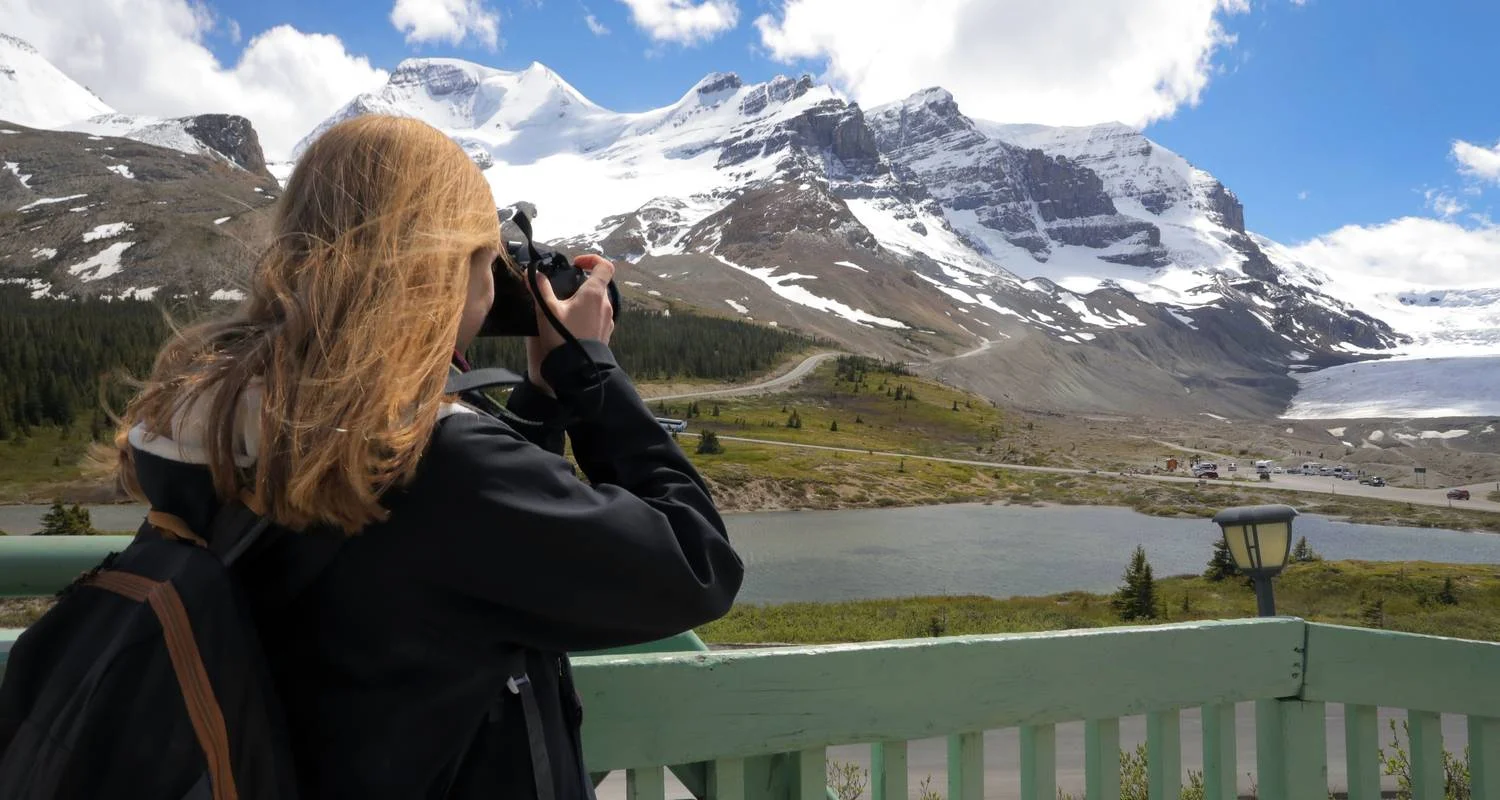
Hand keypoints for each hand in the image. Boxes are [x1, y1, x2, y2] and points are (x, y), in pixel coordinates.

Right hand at [524, 254, 616, 395]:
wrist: (578, 370)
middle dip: (582, 283)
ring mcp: (608, 319)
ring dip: (584, 300)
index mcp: (595, 293)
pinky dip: (588, 313)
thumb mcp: (547, 310)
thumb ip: (540, 289)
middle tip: (564, 290)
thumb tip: (533, 273)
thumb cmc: (563, 336)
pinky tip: (572, 324)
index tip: (576, 264)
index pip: (604, 266)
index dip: (592, 260)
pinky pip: (599, 316)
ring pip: (599, 301)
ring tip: (565, 309)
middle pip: (599, 284)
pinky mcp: (606, 333)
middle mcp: (606, 304)